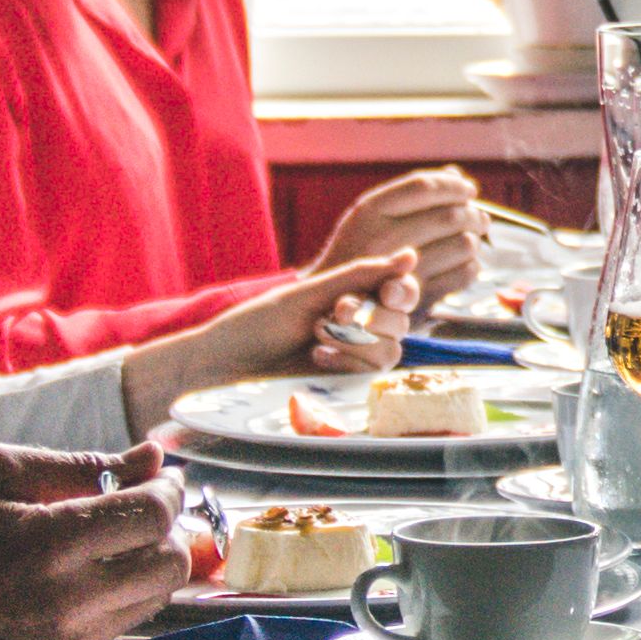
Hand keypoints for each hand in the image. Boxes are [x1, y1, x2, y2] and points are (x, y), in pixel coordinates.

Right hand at [0, 443, 184, 639]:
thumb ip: (81, 464)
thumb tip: (150, 457)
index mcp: (51, 542)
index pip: (154, 515)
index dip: (166, 490)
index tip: (157, 480)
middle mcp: (70, 601)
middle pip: (171, 563)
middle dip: (167, 530)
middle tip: (140, 512)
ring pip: (155, 599)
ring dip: (145, 566)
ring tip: (106, 546)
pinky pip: (121, 627)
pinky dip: (115, 600)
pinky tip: (75, 584)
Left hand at [120, 239, 434, 429]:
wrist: (228, 366)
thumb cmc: (259, 323)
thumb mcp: (310, 294)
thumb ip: (360, 275)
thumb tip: (411, 256)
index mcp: (350, 294)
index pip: (399, 289)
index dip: (400, 290)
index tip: (386, 292)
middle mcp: (360, 325)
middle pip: (401, 320)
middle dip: (371, 317)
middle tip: (338, 314)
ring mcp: (355, 356)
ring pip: (391, 349)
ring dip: (354, 341)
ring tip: (316, 337)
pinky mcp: (348, 383)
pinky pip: (373, 373)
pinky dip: (348, 361)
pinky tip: (318, 358)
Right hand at [314, 167, 497, 300]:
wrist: (333, 304)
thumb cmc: (360, 252)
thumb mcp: (372, 217)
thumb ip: (410, 194)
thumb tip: (455, 173)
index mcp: (368, 211)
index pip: (424, 186)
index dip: (453, 186)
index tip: (468, 191)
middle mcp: (382, 239)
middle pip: (450, 215)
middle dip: (474, 214)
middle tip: (481, 219)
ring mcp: (400, 271)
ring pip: (463, 244)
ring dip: (474, 240)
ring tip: (472, 240)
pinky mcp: (418, 299)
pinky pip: (463, 274)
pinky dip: (471, 266)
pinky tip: (463, 264)